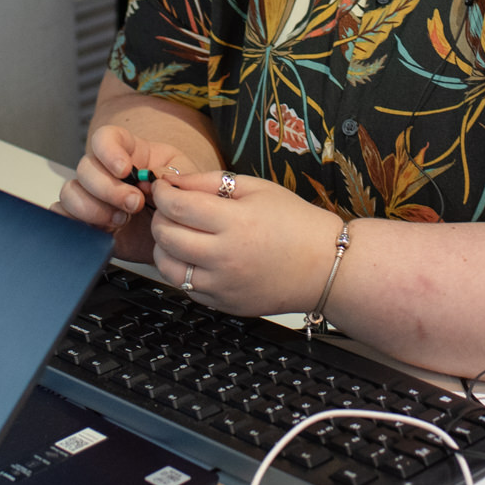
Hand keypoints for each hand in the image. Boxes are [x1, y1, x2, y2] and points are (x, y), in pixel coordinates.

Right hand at [56, 122, 200, 262]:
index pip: (105, 138)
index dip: (109, 151)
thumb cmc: (178, 200)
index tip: (125, 169)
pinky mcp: (83, 221)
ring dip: (94, 209)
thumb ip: (172, 175)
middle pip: (85, 167)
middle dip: (109, 189)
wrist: (175, 233)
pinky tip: (103, 231)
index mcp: (128, 153)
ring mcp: (91, 196)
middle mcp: (104, 172)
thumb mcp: (184, 180)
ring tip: (121, 221)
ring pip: (70, 192)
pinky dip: (76, 224)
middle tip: (134, 204)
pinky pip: (61, 216)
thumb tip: (155, 180)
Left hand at [149, 170, 345, 316]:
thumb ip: (211, 181)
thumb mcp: (256, 188)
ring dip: (164, 247)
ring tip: (178, 234)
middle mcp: (225, 257)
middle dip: (159, 217)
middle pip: (167, 237)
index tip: (163, 187)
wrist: (324, 266)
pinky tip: (196, 256)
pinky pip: (186, 288)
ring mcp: (223, 285)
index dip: (162, 193)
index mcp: (235, 223)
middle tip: (169, 208)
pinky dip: (182, 270)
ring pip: (168, 268)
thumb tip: (175, 180)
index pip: (177, 207)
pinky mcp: (224, 304)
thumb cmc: (296, 223)